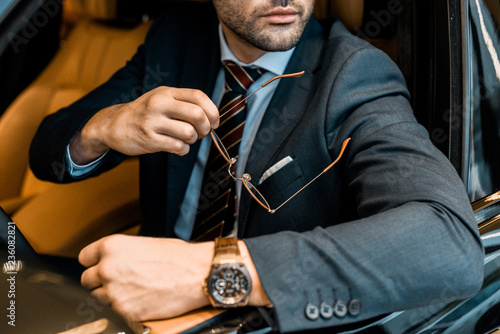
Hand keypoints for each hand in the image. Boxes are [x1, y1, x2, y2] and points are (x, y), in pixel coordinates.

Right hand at [70, 87, 219, 163]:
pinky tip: (177, 147)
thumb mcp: (161, 99)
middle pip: (197, 114)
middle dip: (205, 127)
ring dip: (193, 140)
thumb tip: (212, 117)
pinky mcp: (149, 140)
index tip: (215, 121)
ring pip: (189, 133)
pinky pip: (179, 147)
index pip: (198, 96)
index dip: (212, 110)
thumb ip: (184, 103)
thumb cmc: (144, 113)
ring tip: (185, 139)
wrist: (113, 125)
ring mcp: (153, 122)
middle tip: (201, 132)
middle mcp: (159, 104)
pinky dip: (183, 150)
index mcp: (166, 92)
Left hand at [78, 235, 213, 320]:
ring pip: (98, 297)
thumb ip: (122, 253)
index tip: (99, 266)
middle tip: (118, 280)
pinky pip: (114, 311)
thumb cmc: (178, 258)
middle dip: (100, 281)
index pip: (84, 258)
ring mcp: (114, 292)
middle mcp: (108, 269)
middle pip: (87, 279)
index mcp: (112, 247)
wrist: (197, 275)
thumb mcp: (144, 243)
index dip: (94, 262)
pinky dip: (124, 307)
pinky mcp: (124, 311)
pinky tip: (141, 298)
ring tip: (133, 289)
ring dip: (111, 295)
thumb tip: (113, 260)